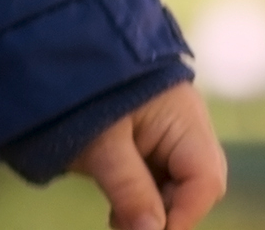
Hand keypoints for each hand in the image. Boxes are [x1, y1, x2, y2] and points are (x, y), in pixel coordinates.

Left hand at [68, 83, 226, 229]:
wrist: (59, 52)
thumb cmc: (83, 91)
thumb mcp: (102, 143)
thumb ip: (130, 189)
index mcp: (185, 119)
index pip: (204, 180)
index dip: (184, 216)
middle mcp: (187, 127)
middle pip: (197, 186)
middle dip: (169, 213)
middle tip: (127, 225)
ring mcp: (171, 134)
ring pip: (179, 187)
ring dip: (153, 208)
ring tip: (117, 218)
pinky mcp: (151, 141)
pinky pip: (160, 179)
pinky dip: (143, 198)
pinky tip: (119, 209)